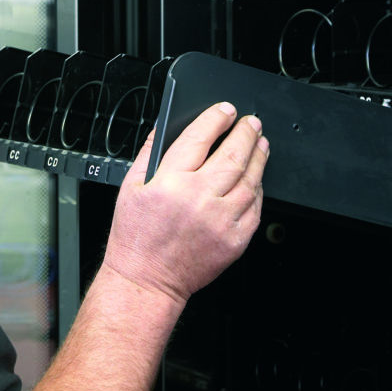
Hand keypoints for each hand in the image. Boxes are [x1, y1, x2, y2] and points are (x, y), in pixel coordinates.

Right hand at [102, 102, 268, 303]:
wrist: (147, 279)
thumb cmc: (137, 237)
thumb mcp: (131, 186)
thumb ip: (150, 151)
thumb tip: (166, 125)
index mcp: (169, 182)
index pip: (200, 137)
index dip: (216, 118)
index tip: (225, 110)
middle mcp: (198, 198)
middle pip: (233, 154)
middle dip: (246, 132)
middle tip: (251, 122)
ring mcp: (220, 220)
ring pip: (249, 179)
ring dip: (258, 157)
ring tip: (260, 144)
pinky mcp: (234, 240)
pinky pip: (255, 207)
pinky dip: (258, 189)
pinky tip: (255, 179)